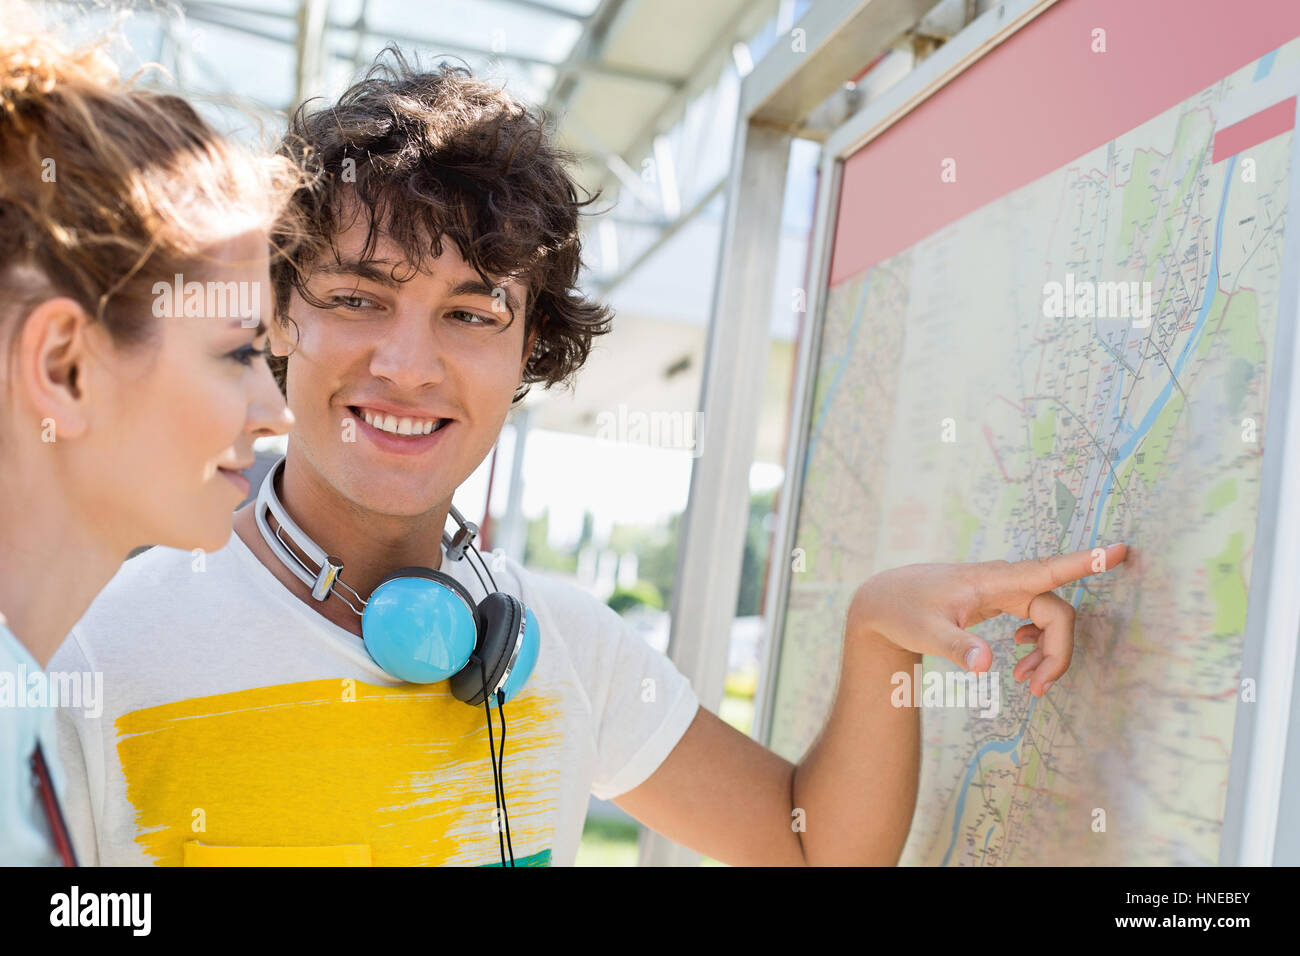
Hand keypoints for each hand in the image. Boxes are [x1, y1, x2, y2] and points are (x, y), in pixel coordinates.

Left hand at [848, 543, 1128, 696]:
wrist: (883, 599)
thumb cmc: (904, 610)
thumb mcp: (925, 633)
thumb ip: (955, 647)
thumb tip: (986, 666)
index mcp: (993, 582)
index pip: (1048, 570)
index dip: (1086, 562)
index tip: (1121, 549)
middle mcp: (1006, 581)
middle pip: (1056, 612)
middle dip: (1058, 652)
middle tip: (1037, 691)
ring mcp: (1005, 590)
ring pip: (1050, 617)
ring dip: (1049, 653)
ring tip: (1028, 684)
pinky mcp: (1000, 599)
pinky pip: (1036, 618)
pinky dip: (1037, 645)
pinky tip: (1020, 664)